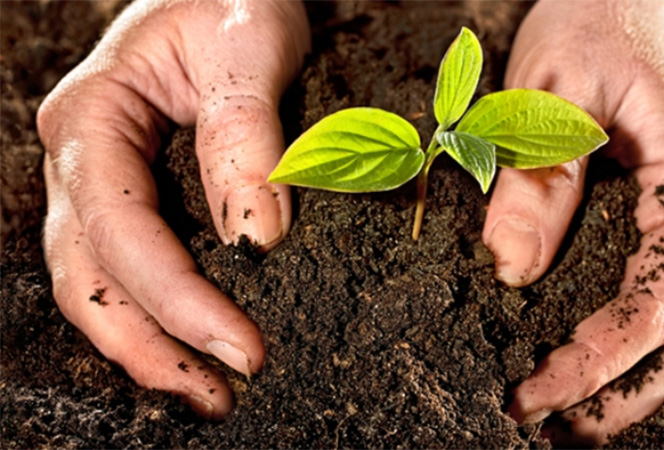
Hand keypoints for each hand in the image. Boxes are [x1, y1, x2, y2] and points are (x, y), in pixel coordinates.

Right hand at [38, 0, 308, 418]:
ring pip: (100, 283)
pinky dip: (159, 315)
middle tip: (218, 396)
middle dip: (152, 346)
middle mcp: (82, 158)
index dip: (179, 300)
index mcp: (92, 118)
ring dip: (150, 345)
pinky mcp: (137, 195)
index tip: (242, 349)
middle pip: (92, 276)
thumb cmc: (229, 0)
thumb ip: (246, 142)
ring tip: (210, 392)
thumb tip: (258, 240)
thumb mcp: (245, 53)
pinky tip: (196, 345)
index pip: (123, 230)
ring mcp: (103, 181)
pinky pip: (131, 267)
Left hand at [483, 0, 663, 442]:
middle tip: (536, 424)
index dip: (597, 362)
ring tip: (551, 421)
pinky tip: (563, 368)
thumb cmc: (590, 32)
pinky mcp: (645, 236)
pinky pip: (642, 311)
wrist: (614, 6)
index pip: (655, 304)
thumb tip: (509, 269)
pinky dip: (611, 356)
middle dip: (612, 397)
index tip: (533, 394)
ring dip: (617, 391)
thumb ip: (538, 178)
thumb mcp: (550, 93)